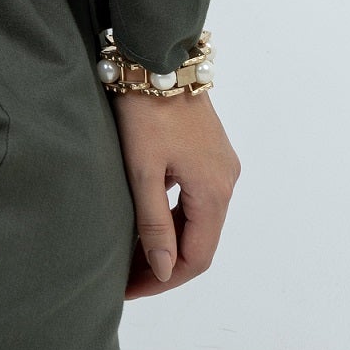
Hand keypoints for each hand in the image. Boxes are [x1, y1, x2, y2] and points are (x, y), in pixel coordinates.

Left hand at [114, 90, 240, 300]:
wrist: (156, 58)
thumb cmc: (145, 113)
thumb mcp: (142, 171)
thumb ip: (154, 222)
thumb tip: (163, 270)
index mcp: (214, 191)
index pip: (197, 257)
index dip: (164, 279)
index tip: (129, 290)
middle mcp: (226, 182)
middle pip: (199, 241)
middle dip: (162, 265)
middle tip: (123, 278)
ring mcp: (219, 166)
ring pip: (196, 221)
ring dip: (166, 241)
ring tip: (127, 257)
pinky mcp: (208, 153)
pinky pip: (193, 199)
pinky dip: (170, 217)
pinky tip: (142, 222)